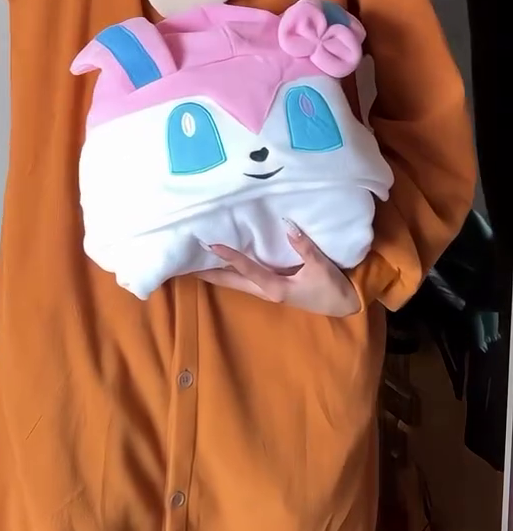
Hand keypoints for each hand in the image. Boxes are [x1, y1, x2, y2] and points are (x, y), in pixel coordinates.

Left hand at [197, 223, 359, 316]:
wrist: (344, 306)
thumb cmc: (331, 288)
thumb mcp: (320, 266)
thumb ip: (304, 246)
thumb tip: (287, 224)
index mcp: (275, 288)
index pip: (248, 269)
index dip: (230, 256)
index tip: (212, 245)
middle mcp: (266, 291)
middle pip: (231, 282)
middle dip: (209, 273)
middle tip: (185, 263)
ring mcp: (267, 291)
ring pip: (235, 282)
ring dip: (216, 273)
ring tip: (195, 263)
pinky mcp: (272, 288)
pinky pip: (245, 279)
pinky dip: (230, 272)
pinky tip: (221, 266)